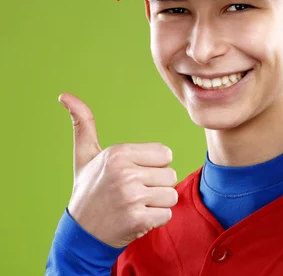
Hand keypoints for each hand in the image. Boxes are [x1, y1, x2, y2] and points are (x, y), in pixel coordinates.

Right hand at [59, 93, 177, 247]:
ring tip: (135, 205)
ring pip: (171, 196)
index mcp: (118, 154)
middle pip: (170, 175)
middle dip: (156, 185)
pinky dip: (155, 219)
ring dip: (157, 203)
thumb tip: (65, 95)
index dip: (154, 166)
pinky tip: (136, 218)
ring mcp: (131, 197)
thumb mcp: (85, 155)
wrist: (80, 232)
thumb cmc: (88, 189)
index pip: (165, 154)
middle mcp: (125, 173)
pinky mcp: (138, 219)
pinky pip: (167, 214)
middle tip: (133, 193)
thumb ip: (84, 124)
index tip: (134, 174)